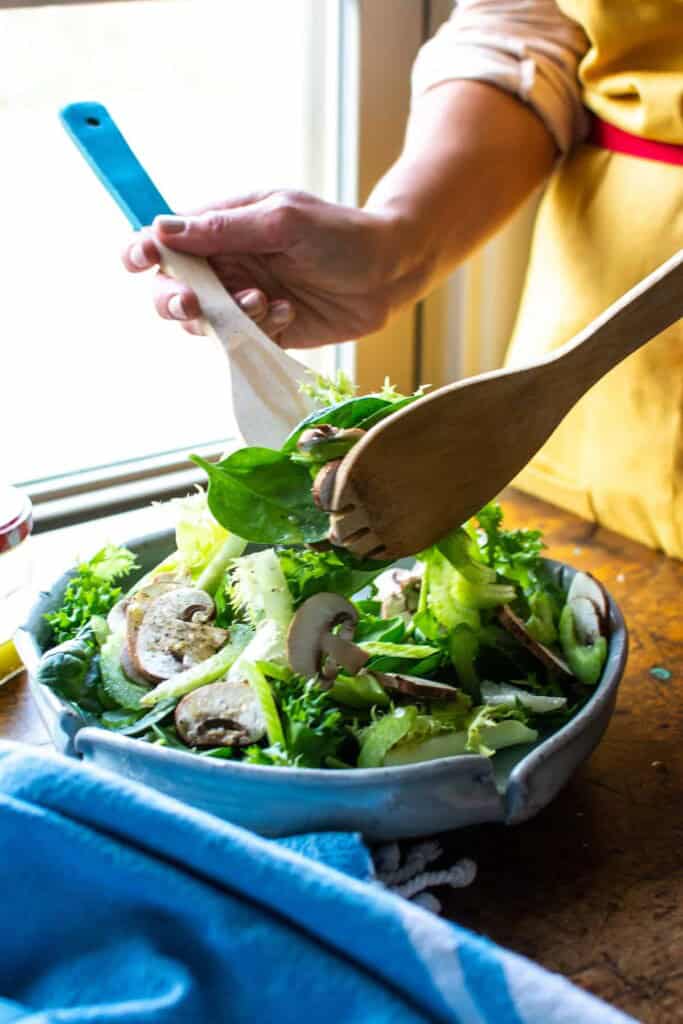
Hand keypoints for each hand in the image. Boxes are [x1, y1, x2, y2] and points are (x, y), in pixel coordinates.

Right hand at [121, 190, 404, 348]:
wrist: (390, 272)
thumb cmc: (340, 234)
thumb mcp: (283, 220)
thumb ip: (224, 228)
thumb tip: (162, 228)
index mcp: (223, 227)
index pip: (167, 240)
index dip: (143, 250)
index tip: (137, 260)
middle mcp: (228, 265)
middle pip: (173, 289)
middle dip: (174, 300)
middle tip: (192, 304)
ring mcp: (245, 300)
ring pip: (205, 322)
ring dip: (225, 317)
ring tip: (263, 302)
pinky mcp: (266, 331)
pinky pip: (241, 342)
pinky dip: (259, 332)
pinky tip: (288, 313)